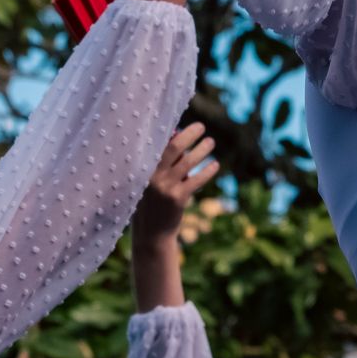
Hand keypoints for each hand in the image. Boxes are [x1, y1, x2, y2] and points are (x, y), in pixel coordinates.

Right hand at [134, 122, 220, 246]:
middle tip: (201, 127)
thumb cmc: (150, 204)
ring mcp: (164, 187)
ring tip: (210, 142)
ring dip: (202, 150)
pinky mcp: (178, 198)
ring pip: (188, 162)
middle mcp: (151, 176)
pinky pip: (197, 179)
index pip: (157, 144)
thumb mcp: (149, 182)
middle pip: (174, 148)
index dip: (170, 131)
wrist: (150, 236)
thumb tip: (179, 138)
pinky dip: (207, 171)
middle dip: (189, 134)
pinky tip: (215, 165)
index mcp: (141, 170)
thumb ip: (161, 164)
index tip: (180, 122)